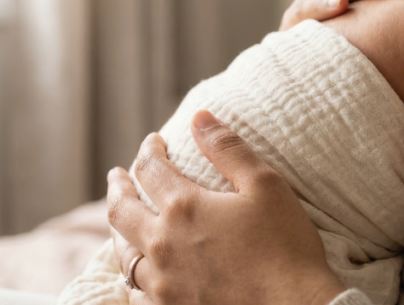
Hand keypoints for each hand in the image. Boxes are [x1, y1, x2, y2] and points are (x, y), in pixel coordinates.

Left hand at [107, 110, 345, 304]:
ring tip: (122, 221)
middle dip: (118, 186)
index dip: (149, 150)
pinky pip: (135, 294)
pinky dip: (132, 278)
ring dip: (118, 231)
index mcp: (184, 207)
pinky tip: (138, 273)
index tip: (153, 142)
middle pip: (122, 209)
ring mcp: (162, 282)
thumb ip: (228, 149)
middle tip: (117, 176)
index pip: (151, 169)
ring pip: (123, 253)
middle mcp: (162, 244)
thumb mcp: (266, 185)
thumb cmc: (286, 246)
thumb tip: (198, 116)